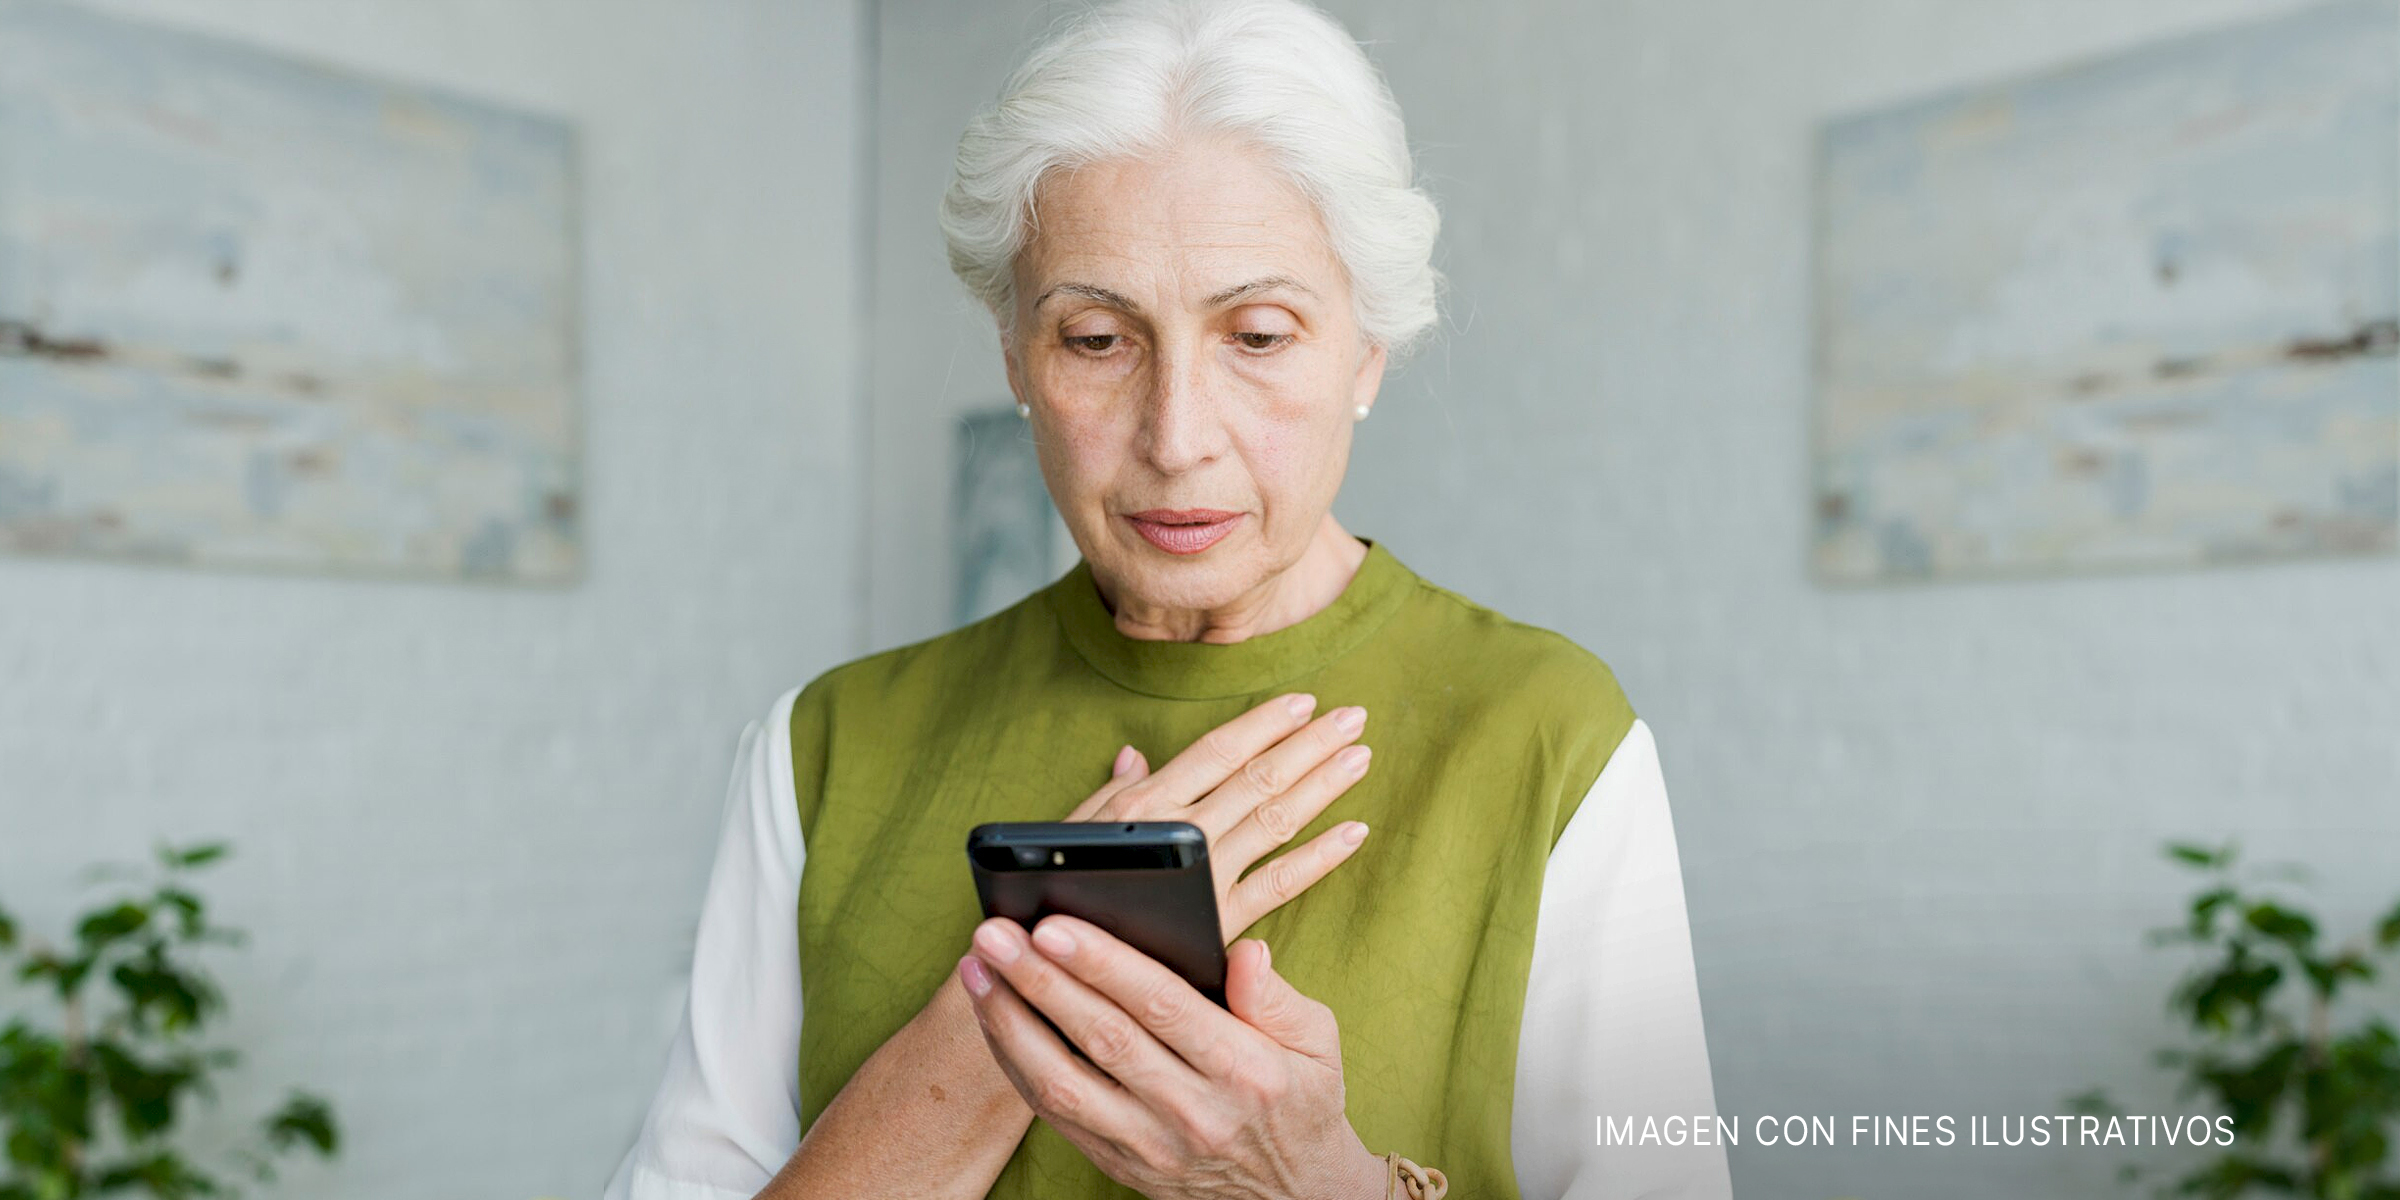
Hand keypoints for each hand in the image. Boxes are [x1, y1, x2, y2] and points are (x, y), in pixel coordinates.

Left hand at [959, 915, 1384, 1199]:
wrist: (1295, 1197)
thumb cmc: (1300, 1099)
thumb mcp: (1318, 1041)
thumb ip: (1277, 995)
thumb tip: (1243, 949)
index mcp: (1244, 1069)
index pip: (1162, 1007)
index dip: (1103, 964)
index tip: (1053, 923)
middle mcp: (1192, 1112)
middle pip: (1102, 1037)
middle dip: (1040, 981)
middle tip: (992, 933)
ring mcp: (1151, 1146)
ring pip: (1064, 1082)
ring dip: (1011, 1023)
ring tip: (975, 973)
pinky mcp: (1121, 1164)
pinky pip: (1055, 1114)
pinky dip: (1016, 1065)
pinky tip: (993, 1020)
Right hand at [1063, 693, 1372, 939]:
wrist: (1055, 956)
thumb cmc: (1058, 886)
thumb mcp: (1076, 828)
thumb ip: (1115, 790)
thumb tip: (1135, 754)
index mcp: (1149, 801)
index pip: (1220, 750)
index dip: (1265, 723)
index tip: (1305, 702)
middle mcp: (1184, 830)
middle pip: (1260, 777)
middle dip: (1310, 744)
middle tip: (1354, 718)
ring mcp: (1207, 874)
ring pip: (1277, 818)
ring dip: (1324, 784)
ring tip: (1360, 757)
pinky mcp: (1221, 920)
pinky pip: (1281, 883)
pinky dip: (1322, 856)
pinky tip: (1355, 833)